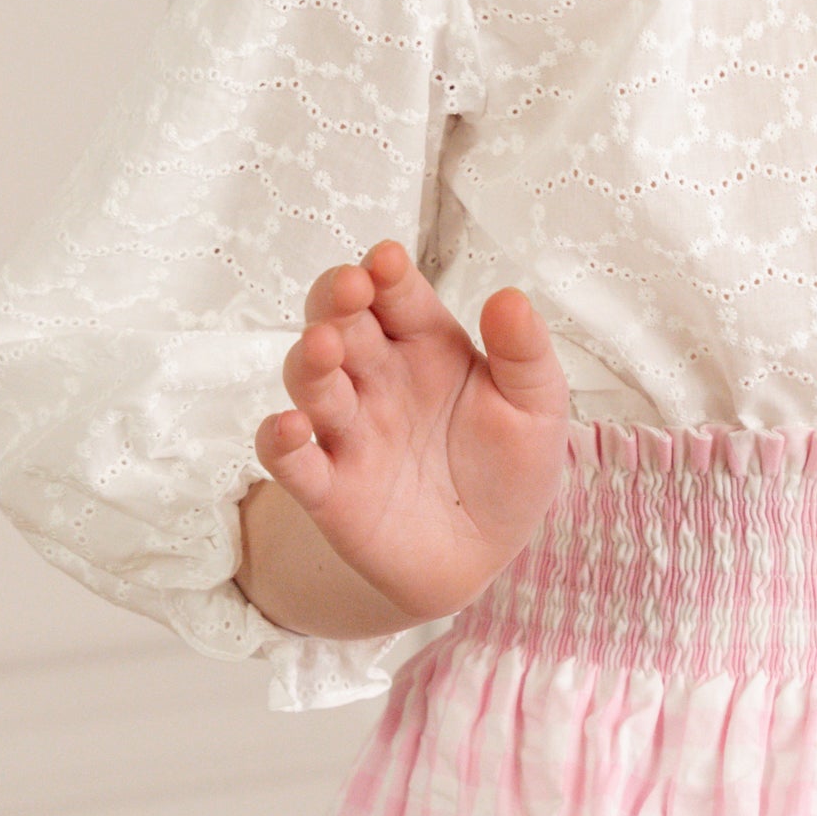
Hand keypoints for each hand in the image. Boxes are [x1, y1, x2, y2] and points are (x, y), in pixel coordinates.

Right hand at [251, 240, 570, 620]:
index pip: (397, 294)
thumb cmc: (510, 465)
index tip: (386, 260)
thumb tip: (509, 295)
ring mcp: (350, 431)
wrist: (491, 556)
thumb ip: (524, 351)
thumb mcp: (536, 405)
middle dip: (338, 301)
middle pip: (343, 324)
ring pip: (312, 383)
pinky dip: (280, 443)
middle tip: (349, 289)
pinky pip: (293, 462)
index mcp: (426, 343)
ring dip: (310, 361)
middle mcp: (378, 377)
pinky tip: (288, 428)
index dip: (386, 273)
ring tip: (323, 347)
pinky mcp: (330, 491)